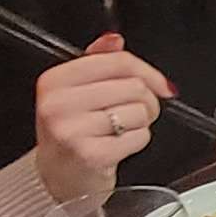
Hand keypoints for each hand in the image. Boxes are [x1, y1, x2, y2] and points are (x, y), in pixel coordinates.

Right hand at [30, 32, 173, 202]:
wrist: (57, 177)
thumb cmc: (70, 131)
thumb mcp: (74, 92)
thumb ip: (95, 61)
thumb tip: (114, 39)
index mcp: (54, 81)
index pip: (117, 61)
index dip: (148, 71)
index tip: (161, 84)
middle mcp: (58, 104)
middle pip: (134, 86)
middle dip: (146, 101)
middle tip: (134, 112)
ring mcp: (72, 131)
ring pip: (139, 112)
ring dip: (141, 123)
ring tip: (122, 130)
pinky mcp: (90, 155)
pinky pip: (138, 137)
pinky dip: (137, 141)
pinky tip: (119, 145)